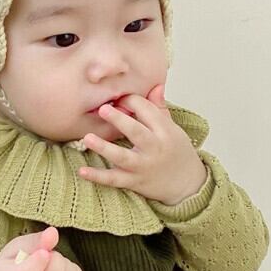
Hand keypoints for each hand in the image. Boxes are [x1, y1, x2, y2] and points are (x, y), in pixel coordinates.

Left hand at [79, 83, 207, 203]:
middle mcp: (154, 148)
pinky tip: (82, 171)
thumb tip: (156, 85)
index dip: (130, 101)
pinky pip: (114, 179)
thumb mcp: (173, 128)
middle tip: (102, 109)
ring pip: (122, 157)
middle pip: (136, 131)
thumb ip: (160, 108)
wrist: (188, 184)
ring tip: (87, 137)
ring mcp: (143, 166)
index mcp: (164, 130)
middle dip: (119, 120)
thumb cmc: (177, 152)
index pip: (146, 110)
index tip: (117, 99)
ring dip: (104, 147)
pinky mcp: (134, 182)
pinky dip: (98, 176)